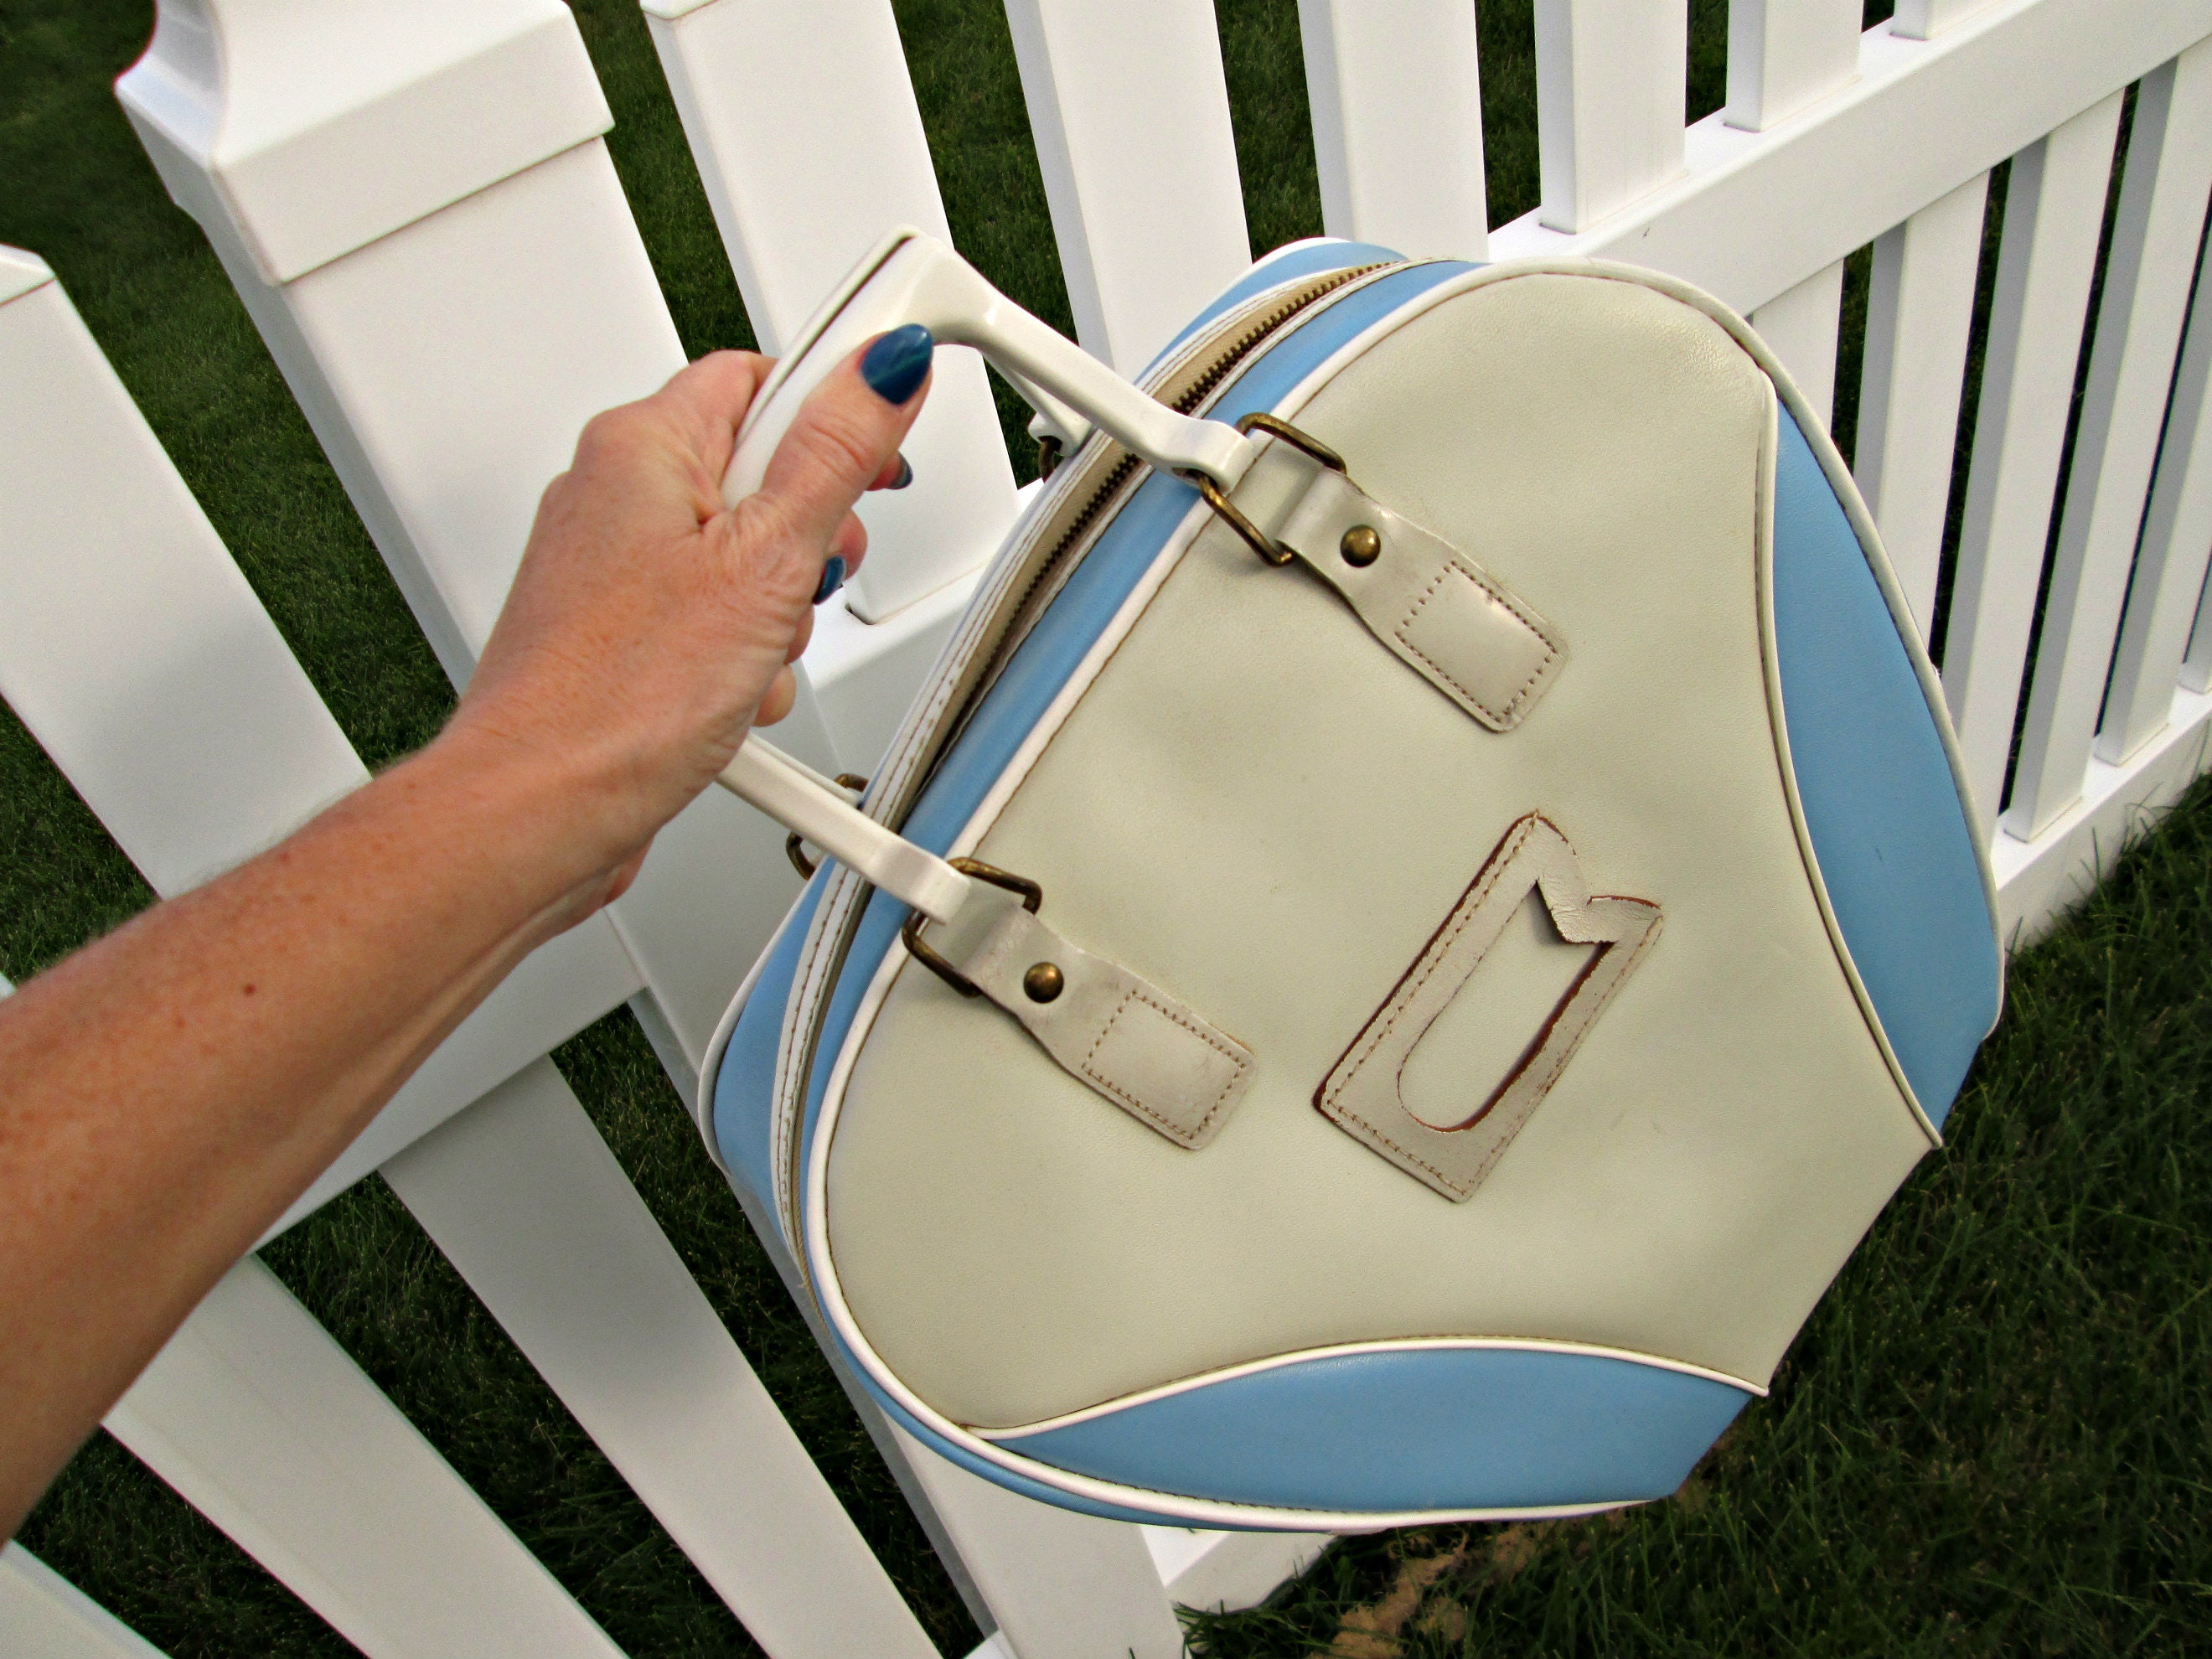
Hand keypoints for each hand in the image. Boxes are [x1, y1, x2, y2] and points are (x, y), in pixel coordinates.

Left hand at [443, 332, 932, 918]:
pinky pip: (714, 618)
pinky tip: (731, 692)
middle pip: (763, 474)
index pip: (766, 375)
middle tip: (805, 576)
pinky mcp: (623, 633)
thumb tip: (883, 369)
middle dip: (810, 535)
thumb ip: (834, 457)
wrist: (539, 811)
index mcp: (642, 445)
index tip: (889, 427)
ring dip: (777, 610)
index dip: (837, 403)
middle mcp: (617, 493)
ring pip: (746, 558)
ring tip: (755, 652)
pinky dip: (740, 655)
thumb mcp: (762, 564)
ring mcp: (616, 567)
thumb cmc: (615, 696)